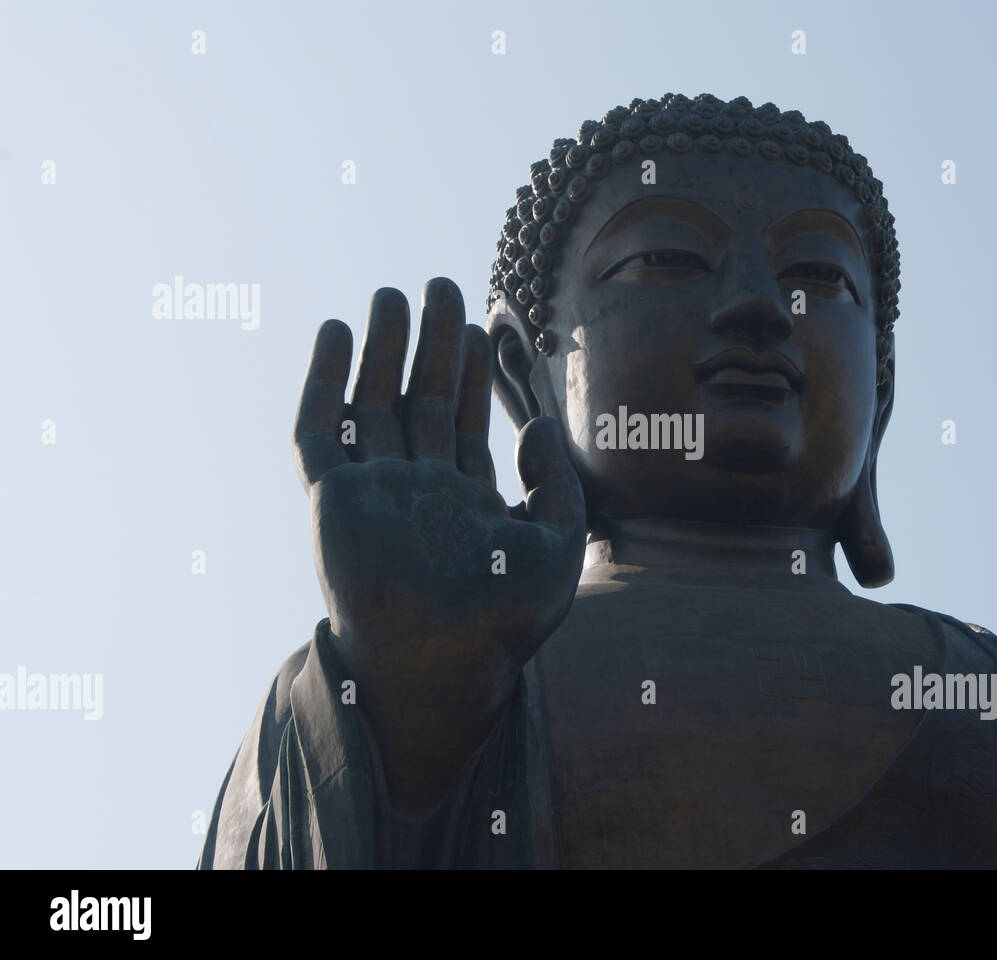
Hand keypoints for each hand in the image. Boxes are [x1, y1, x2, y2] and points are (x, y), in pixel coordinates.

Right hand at [292, 278, 585, 809]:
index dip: (469, 372)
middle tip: (442, 285)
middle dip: (430, 344)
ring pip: (371, 403)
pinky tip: (339, 332)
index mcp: (463, 503)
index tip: (479, 324)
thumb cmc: (503, 620)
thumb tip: (538, 424)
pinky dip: (325, 380)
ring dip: (381, 349)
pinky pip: (319, 430)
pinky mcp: (330, 499)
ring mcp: (370, 493)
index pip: (461, 422)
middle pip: (418, 400)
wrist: (440, 664)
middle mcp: (414, 492)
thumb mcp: (558, 545)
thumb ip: (557, 484)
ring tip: (393, 294)